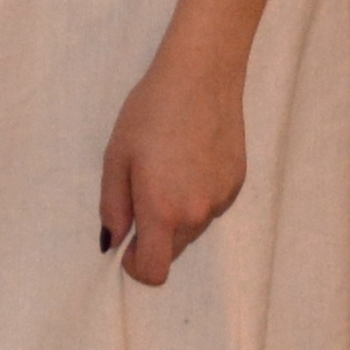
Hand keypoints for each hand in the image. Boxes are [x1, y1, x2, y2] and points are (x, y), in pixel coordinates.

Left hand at [97, 41, 249, 288]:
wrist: (201, 78)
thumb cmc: (149, 113)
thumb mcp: (116, 158)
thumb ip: (112, 207)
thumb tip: (113, 241)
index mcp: (163, 211)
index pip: (154, 271)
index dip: (136, 266)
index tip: (127, 243)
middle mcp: (196, 215)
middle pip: (172, 250)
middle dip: (153, 235)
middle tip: (141, 190)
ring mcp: (221, 201)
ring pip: (191, 227)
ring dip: (176, 213)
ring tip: (167, 166)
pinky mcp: (236, 184)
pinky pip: (210, 205)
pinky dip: (196, 195)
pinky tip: (190, 158)